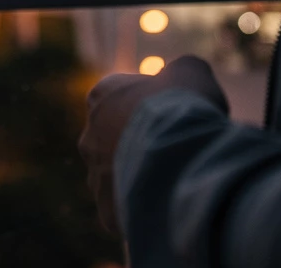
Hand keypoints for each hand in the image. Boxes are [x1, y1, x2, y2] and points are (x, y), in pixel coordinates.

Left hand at [79, 56, 227, 232]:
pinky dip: (143, 208)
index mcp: (101, 96)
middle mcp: (89, 135)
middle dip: (139, 143)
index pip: (120, 97)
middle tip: (173, 149)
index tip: (172, 112)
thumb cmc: (183, 107)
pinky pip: (125, 210)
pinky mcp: (106, 211)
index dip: (149, 104)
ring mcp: (95, 176)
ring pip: (117, 178)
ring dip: (140, 177)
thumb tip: (181, 75)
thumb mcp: (191, 72)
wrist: (180, 157)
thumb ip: (181, 70)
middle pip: (115, 139)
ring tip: (173, 180)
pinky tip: (167, 204)